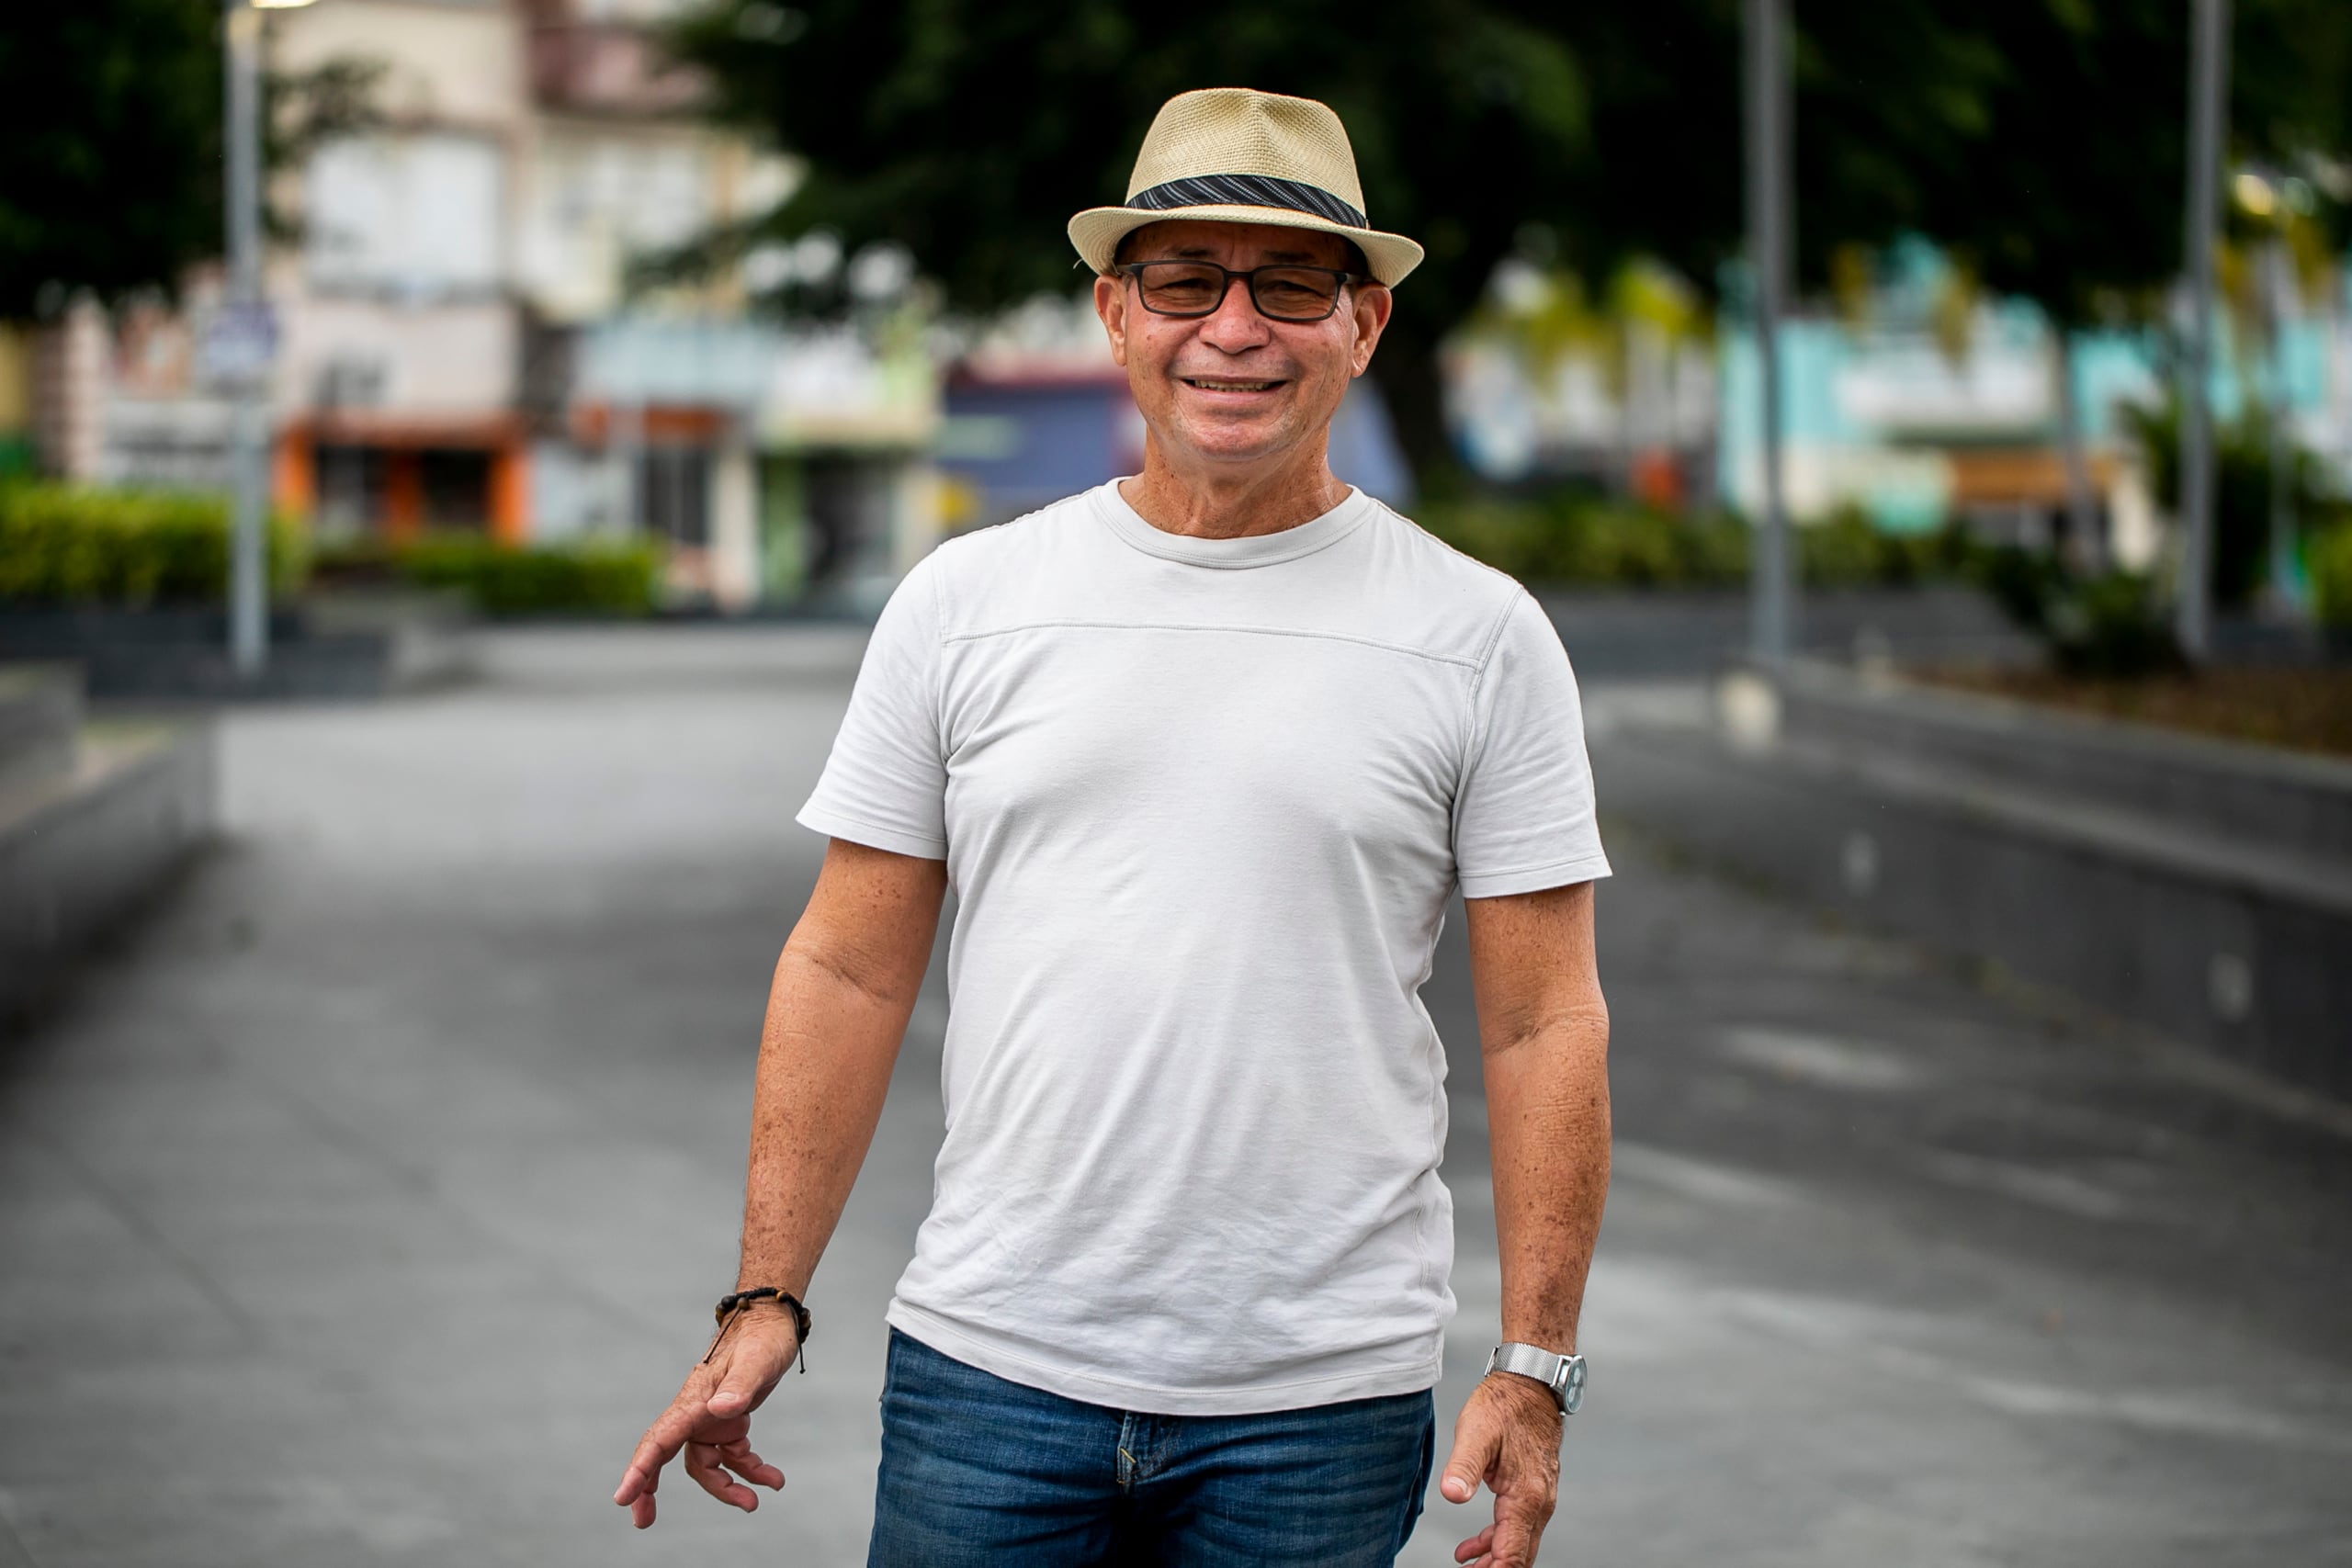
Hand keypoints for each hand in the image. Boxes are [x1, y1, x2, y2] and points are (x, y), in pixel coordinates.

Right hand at [611, 1305, 800, 1528]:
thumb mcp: (758, 1361)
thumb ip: (740, 1386)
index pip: (659, 1439)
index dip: (639, 1469)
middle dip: (650, 1489)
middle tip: (643, 1521)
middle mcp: (695, 1412)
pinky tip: (772, 1479)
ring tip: (754, 1501)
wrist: (772, 1324)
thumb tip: (720, 1410)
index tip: (621, 1497)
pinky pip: (730, 1457)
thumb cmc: (763, 1338)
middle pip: (664, 1456)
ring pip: (705, 1465)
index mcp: (694, 1400)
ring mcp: (709, 1419)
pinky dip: (748, 1471)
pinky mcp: (727, 1423)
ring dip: (727, 1487)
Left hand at [1440, 1372, 1562, 1566]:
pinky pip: (1519, 1527)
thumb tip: (1452, 1495)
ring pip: (1520, 1544)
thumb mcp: (1475, 1433)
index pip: (1512, 1554)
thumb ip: (1464, 1467)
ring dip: (1493, 1559)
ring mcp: (1540, 1497)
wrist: (1529, 1384)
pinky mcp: (1534, 1489)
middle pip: (1520, 1556)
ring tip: (1464, 1565)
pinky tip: (1472, 1546)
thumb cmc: (1502, 1406)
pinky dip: (1497, 1541)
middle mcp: (1539, 1503)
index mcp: (1525, 1497)